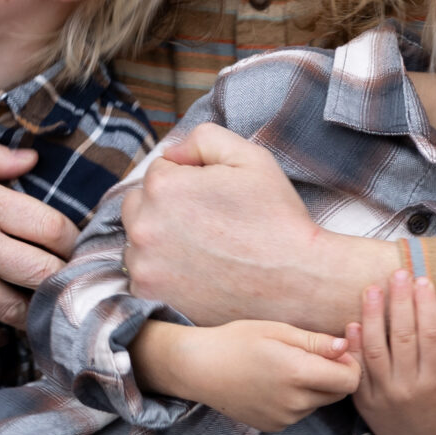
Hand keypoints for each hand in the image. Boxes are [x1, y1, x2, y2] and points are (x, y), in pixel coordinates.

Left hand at [119, 124, 395, 332]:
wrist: (298, 281)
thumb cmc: (277, 218)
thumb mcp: (250, 157)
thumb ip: (203, 138)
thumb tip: (172, 153)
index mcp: (163, 186)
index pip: (159, 169)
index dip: (189, 178)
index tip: (215, 197)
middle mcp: (144, 226)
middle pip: (140, 203)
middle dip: (166, 207)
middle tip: (208, 222)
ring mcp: (144, 265)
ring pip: (138, 239)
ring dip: (159, 239)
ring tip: (203, 248)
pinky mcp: (151, 296)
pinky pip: (142, 273)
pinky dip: (160, 272)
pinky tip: (194, 271)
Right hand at [130, 318, 360, 433]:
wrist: (199, 368)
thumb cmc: (236, 341)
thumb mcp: (277, 331)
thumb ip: (315, 342)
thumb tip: (346, 346)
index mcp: (298, 374)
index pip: (351, 379)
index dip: (350, 364)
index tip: (336, 350)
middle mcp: (295, 402)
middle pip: (339, 393)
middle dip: (335, 375)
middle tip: (313, 355)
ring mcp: (284, 418)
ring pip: (319, 403)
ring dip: (314, 387)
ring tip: (286, 367)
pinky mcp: (274, 426)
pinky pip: (299, 412)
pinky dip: (296, 399)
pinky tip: (273, 383)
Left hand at [350, 269, 435, 434]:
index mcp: (434, 383)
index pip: (430, 336)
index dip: (427, 307)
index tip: (424, 281)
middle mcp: (406, 386)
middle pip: (401, 337)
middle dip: (400, 303)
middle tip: (398, 274)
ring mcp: (381, 393)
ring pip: (375, 349)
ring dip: (372, 316)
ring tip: (371, 289)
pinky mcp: (362, 399)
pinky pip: (357, 368)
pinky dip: (353, 345)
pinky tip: (352, 321)